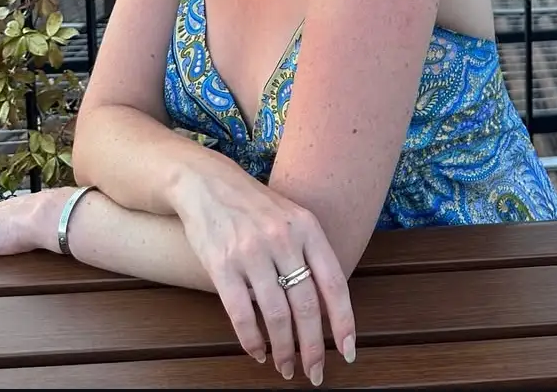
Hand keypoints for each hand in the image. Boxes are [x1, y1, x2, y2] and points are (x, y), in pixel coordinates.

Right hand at [171, 163, 354, 383]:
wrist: (207, 183)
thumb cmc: (255, 206)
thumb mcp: (292, 217)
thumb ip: (309, 253)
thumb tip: (327, 305)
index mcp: (308, 227)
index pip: (334, 282)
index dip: (344, 321)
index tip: (348, 351)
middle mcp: (283, 238)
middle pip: (307, 305)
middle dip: (313, 347)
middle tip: (315, 373)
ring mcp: (252, 252)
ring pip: (276, 314)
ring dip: (284, 350)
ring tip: (286, 368)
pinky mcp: (222, 265)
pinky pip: (241, 313)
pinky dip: (252, 340)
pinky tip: (259, 353)